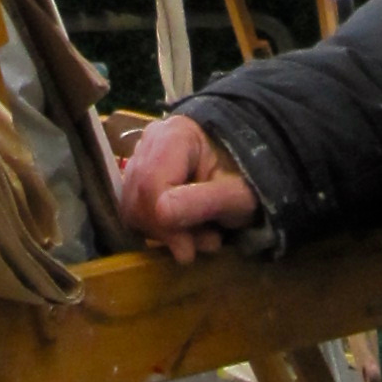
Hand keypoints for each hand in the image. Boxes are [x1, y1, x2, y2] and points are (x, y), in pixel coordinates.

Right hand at [117, 114, 258, 263]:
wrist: (248, 171)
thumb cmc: (248, 177)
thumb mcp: (237, 194)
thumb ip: (204, 201)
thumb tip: (162, 214)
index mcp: (174, 133)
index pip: (151, 184)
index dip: (165, 223)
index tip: (190, 249)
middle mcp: (150, 141)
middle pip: (139, 197)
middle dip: (169, 231)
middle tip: (207, 241)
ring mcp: (141, 160)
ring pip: (133, 208)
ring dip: (166, 234)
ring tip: (203, 235)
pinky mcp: (138, 180)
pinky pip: (135, 212)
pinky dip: (159, 230)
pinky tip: (187, 229)